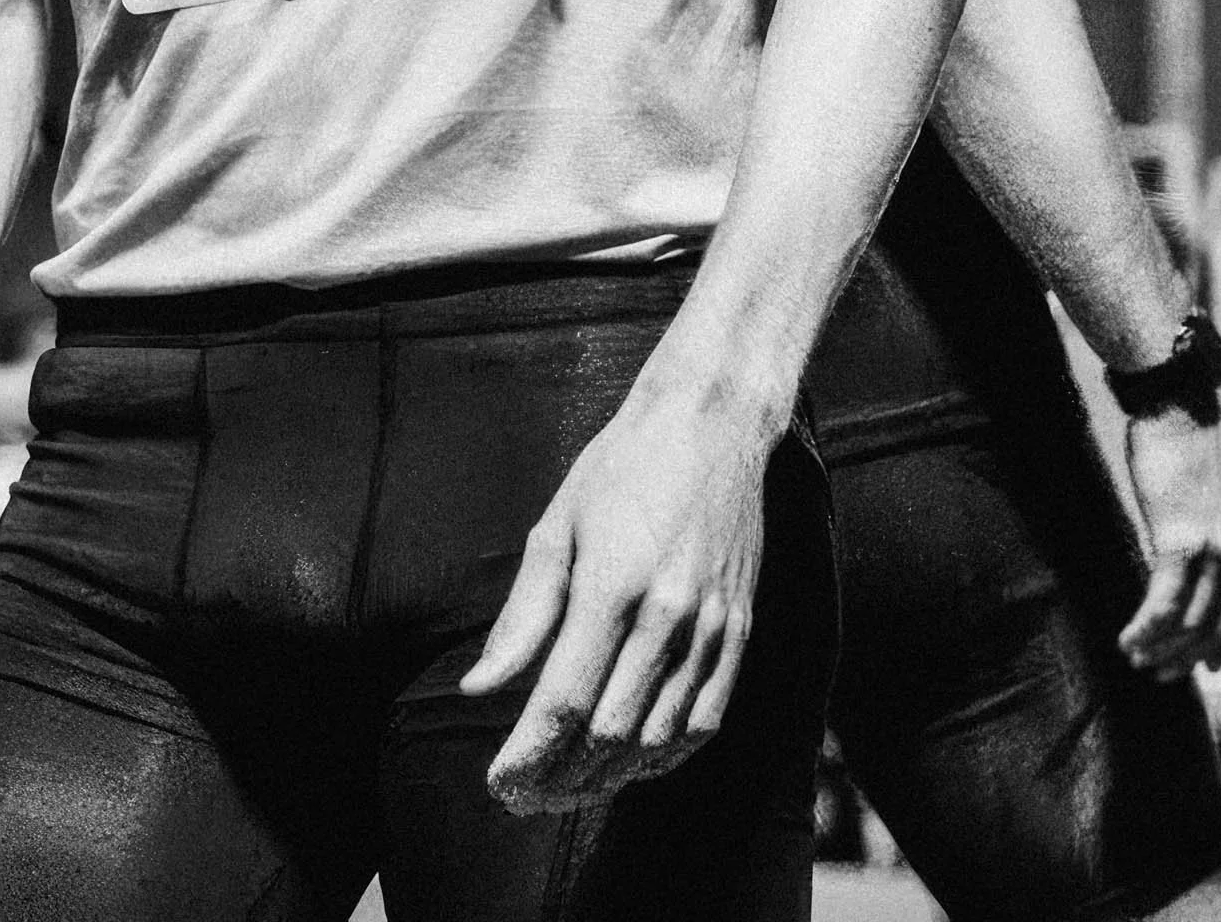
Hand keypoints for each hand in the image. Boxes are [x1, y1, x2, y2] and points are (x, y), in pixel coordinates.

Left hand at [460, 371, 771, 815]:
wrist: (712, 422)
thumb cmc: (622, 466)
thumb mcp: (558, 525)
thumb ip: (523, 615)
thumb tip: (480, 688)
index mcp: (613, 585)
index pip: (563, 703)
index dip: (527, 757)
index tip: (498, 783)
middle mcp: (668, 615)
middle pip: (610, 735)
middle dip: (561, 781)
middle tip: (524, 798)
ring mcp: (712, 628)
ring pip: (658, 739)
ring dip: (609, 780)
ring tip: (567, 790)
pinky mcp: (740, 632)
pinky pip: (704, 721)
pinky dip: (665, 758)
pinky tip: (631, 765)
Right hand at [1117, 407, 1220, 675]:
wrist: (1177, 399)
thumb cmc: (1190, 435)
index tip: (1210, 665)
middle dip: (1190, 658)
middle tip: (1162, 673)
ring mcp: (1214, 548)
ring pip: (1192, 623)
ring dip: (1162, 650)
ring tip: (1137, 658)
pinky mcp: (1179, 540)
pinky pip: (1165, 603)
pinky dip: (1146, 629)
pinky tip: (1127, 639)